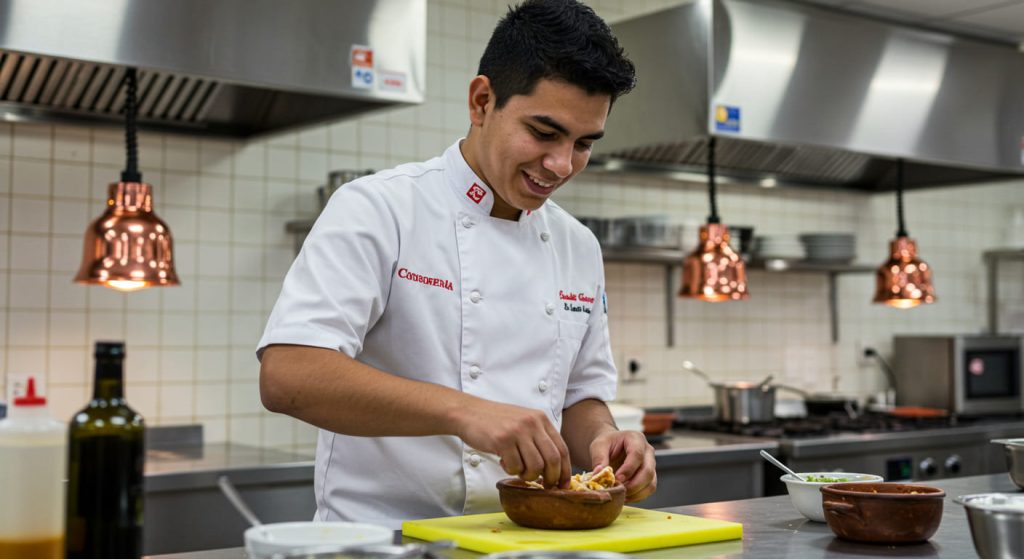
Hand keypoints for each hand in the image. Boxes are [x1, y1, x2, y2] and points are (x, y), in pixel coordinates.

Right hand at [454, 399, 570, 487]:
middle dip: (551, 478)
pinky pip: (515, 466)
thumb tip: (554, 468)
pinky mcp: (503, 440)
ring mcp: (518, 431)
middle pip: (553, 459)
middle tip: (544, 485)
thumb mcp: (523, 422)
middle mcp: (532, 423)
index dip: (565, 470)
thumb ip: (538, 438)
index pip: (562, 449)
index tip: (563, 484)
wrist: (469, 412)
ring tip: (519, 470)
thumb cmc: (496, 422)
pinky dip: (512, 471)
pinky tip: (504, 462)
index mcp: (541, 419)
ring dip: (528, 475)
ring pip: (536, 466)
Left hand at [589, 430, 656, 501]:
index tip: (616, 479)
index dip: (628, 469)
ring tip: (620, 495)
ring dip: (636, 493)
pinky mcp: (650, 477)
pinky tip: (624, 496)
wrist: (612, 447)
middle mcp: (648, 451)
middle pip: (647, 471)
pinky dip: (637, 496)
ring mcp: (651, 464)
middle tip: (618, 490)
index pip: (637, 454)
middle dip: (633, 485)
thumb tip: (598, 474)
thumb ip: (598, 458)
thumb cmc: (607, 444)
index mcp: (636, 439)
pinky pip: (649, 490)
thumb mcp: (598, 446)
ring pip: (650, 483)